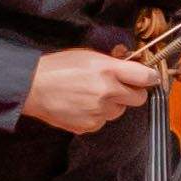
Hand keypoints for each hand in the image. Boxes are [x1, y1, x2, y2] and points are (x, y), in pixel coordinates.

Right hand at [21, 45, 162, 133]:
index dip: (150, 78)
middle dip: (132, 93)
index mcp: (108, 70)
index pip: (146, 77)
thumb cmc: (57, 68)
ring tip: (91, 96)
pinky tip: (82, 106)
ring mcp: (99, 111)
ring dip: (112, 105)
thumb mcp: (88, 55)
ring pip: (119, 111)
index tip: (149, 79)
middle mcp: (107, 92)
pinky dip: (96, 116)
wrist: (31, 87)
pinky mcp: (89, 125)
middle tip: (119, 87)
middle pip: (139, 98)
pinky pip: (102, 122)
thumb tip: (132, 67)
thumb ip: (113, 63)